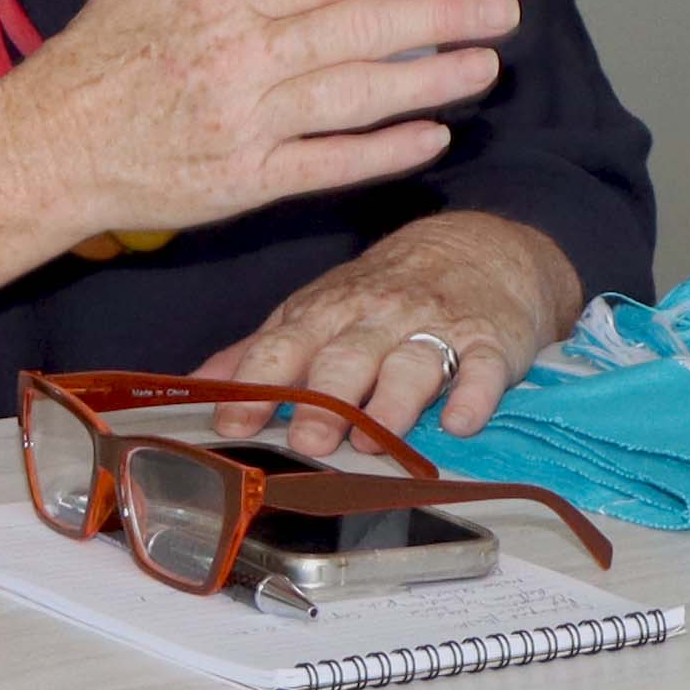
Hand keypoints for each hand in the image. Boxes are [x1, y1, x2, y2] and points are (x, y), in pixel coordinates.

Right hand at [0, 0, 523, 250]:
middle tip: (501, 8)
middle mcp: (239, 62)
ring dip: (425, 82)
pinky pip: (325, 166)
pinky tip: (432, 137)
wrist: (45, 151)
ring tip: (483, 66)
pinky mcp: (244, 184)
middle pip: (354, 33)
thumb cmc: (95, 61)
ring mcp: (245, 126)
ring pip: (351, 98)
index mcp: (220, 4)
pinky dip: (380, 152)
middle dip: (435, 18)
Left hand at [195, 207, 584, 441]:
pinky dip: (473, 396)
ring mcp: (435, 327)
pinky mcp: (489, 340)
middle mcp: (377, 317)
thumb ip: (263, 350)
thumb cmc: (384, 292)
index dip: (256, 384)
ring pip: (411, 364)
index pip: (284, 346)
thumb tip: (199, 383)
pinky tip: (459, 423)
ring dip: (391, 405)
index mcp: (327, 312)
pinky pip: (483, 368)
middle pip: (346, 357)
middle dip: (324, 400)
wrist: (479, 246)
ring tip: (372, 442)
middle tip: (306, 441)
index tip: (231, 423)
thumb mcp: (318, 308)